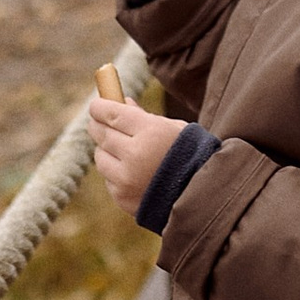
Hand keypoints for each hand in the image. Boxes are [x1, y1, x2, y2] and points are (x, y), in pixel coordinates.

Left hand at [85, 89, 185, 214]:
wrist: (202, 196)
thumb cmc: (191, 156)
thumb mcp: (174, 129)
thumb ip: (145, 117)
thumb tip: (122, 103)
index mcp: (151, 132)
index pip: (112, 114)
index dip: (100, 107)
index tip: (96, 105)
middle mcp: (135, 154)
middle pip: (102, 133)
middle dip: (98, 125)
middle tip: (98, 122)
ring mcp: (126, 178)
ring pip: (100, 156)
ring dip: (106, 150)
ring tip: (121, 150)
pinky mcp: (122, 197)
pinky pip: (108, 179)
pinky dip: (115, 173)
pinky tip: (131, 173)